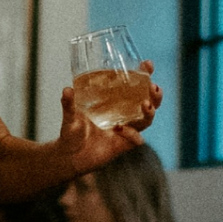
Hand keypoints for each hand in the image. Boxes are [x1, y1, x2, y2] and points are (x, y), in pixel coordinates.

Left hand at [52, 60, 159, 177]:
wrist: (70, 157)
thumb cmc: (72, 133)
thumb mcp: (70, 116)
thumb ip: (68, 104)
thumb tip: (67, 89)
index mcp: (115, 102)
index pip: (135, 86)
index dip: (144, 75)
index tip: (147, 64)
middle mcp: (124, 115)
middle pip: (149, 102)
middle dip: (155, 94)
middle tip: (152, 87)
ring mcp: (126, 129)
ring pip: (147, 119)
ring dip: (150, 112)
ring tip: (145, 104)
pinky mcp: (124, 144)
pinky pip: (136, 139)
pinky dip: (133, 134)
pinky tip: (121, 129)